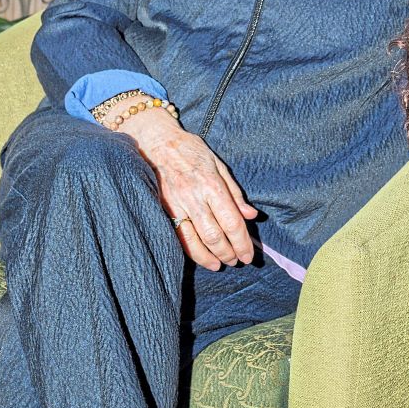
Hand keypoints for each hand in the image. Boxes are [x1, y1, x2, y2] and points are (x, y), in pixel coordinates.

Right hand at [118, 108, 257, 270]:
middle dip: (230, 253)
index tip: (249, 255)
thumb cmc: (191, 151)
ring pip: (196, 241)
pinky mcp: (164, 210)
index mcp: (211, 184)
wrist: (158, 143)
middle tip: (239, 260)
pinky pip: (179, 238)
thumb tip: (251, 215)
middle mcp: (194, 197)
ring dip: (212, 257)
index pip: (231, 221)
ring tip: (223, 263)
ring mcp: (177, 205)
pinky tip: (203, 258)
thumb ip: (234, 192)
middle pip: (215, 235)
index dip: (242, 242)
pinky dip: (193, 252)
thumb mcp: (218, 164)